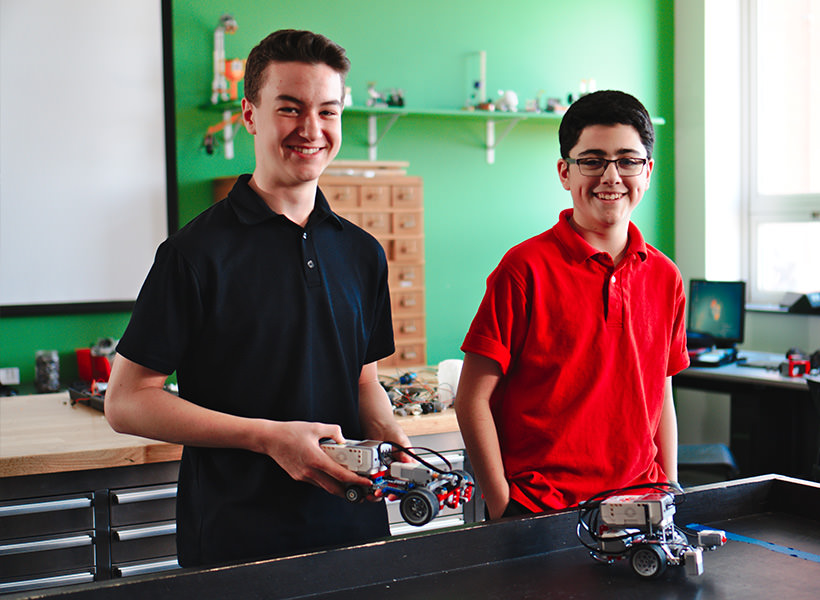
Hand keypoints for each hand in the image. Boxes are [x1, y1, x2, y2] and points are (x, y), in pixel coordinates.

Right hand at [259, 421, 373, 496]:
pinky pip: (316, 482)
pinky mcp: (298, 476)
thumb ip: (333, 431)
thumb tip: (343, 439)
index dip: (356, 480)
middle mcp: (310, 471)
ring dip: (337, 487)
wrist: (270, 439)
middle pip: (334, 488)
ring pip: (325, 487)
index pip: (340, 475)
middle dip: (349, 491)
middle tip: (360, 490)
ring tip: (349, 484)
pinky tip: (330, 475)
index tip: (365, 482)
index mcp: (316, 460)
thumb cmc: (290, 432)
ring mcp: (303, 476)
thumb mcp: (315, 427)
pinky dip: (326, 481)